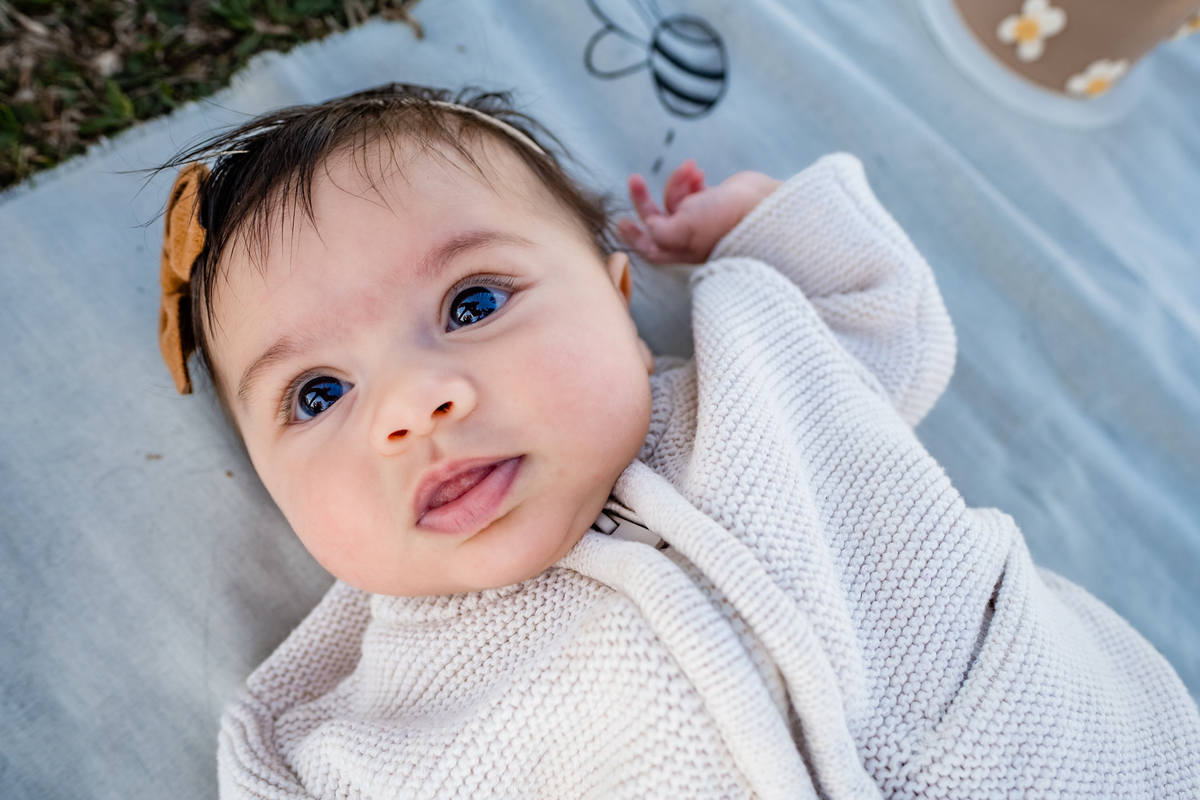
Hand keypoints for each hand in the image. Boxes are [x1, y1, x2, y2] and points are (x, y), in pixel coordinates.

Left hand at [617, 160, 781, 264]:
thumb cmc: (723, 222)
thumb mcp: (681, 229)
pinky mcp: (713, 201)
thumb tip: (648, 225)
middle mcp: (689, 236)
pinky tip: (698, 171)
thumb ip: (658, 230)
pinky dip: (691, 179)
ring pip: (676, 198)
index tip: (620, 221)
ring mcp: (702, 218)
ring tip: (692, 171)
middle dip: (644, 199)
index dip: (633, 236)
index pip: (650, 247)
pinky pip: (693, 188)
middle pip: (657, 219)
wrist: (762, 206)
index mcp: (680, 249)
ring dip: (678, 181)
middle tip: (635, 179)